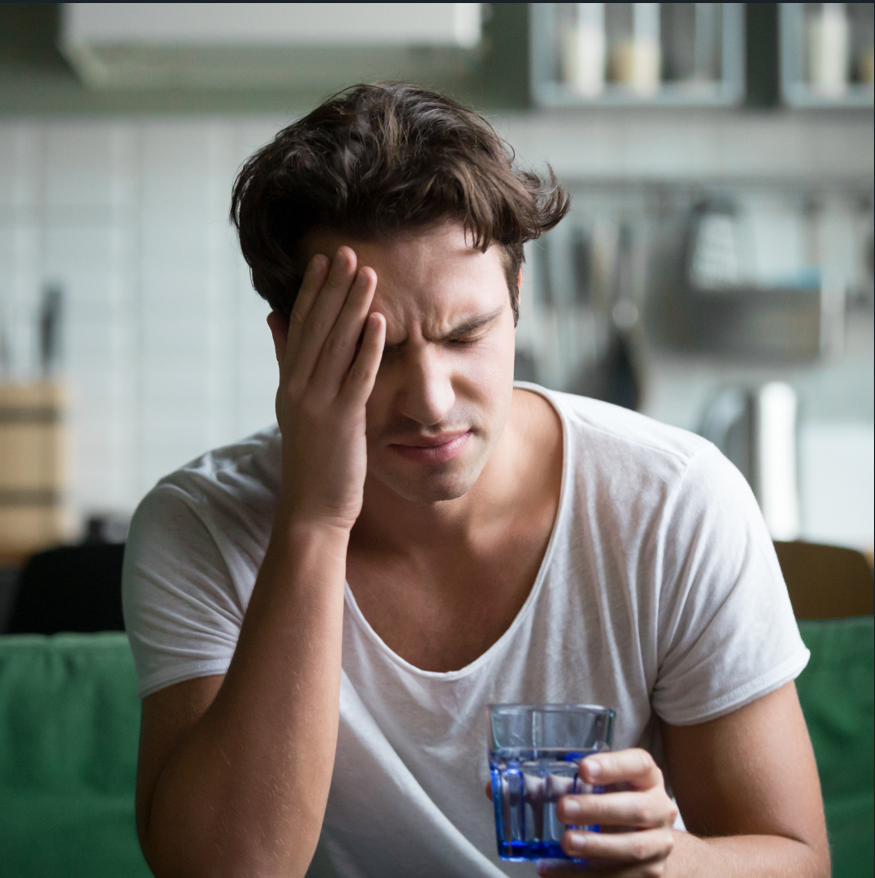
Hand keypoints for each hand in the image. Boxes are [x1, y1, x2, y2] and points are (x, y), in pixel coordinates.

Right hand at [267, 247, 384, 531]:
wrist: (311, 509)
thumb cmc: (311, 459)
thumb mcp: (294, 405)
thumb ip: (287, 361)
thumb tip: (275, 318)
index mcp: (289, 382)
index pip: (300, 327)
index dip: (313, 292)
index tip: (325, 260)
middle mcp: (298, 388)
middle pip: (316, 329)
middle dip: (333, 289)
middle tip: (348, 251)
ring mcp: (317, 404)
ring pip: (336, 347)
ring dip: (352, 308)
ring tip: (368, 274)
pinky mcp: (340, 422)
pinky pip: (356, 378)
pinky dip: (367, 349)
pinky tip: (380, 323)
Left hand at [542, 749, 677, 875]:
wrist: (649, 842)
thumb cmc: (616, 802)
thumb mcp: (601, 786)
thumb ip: (568, 783)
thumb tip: (515, 788)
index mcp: (647, 778)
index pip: (639, 764)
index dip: (613, 766)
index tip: (583, 769)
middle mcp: (660, 809)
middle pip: (636, 808)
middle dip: (598, 809)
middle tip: (563, 808)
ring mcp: (658, 845)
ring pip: (632, 847)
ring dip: (595, 846)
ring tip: (565, 843)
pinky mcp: (651, 874)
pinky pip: (618, 877)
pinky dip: (583, 875)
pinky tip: (554, 870)